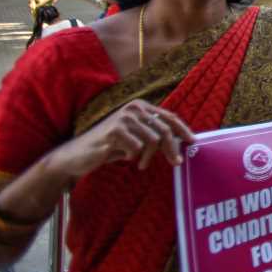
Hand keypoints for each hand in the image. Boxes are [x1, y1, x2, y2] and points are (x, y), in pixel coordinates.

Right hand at [51, 100, 194, 178]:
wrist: (77, 156)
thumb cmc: (110, 147)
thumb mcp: (136, 138)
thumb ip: (155, 136)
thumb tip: (181, 141)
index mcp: (140, 106)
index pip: (169, 117)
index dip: (183, 129)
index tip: (194, 141)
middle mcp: (133, 108)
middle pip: (164, 130)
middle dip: (172, 149)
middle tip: (177, 163)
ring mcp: (124, 118)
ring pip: (153, 141)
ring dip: (149, 156)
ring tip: (140, 164)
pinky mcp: (115, 131)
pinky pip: (137, 148)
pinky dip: (134, 157)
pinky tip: (125, 158)